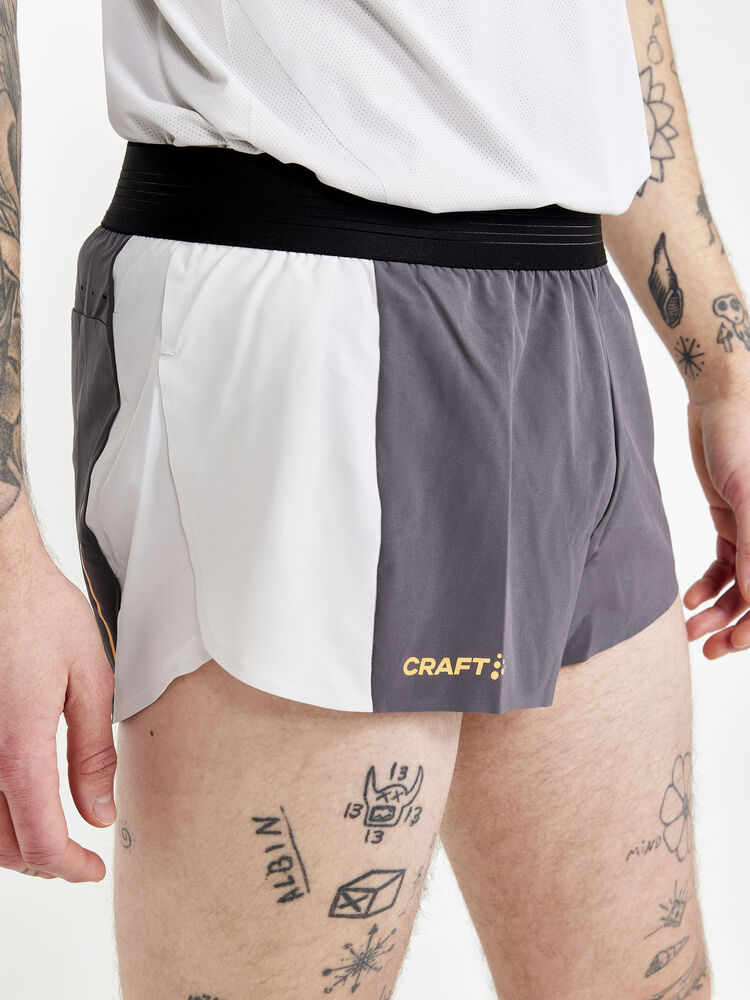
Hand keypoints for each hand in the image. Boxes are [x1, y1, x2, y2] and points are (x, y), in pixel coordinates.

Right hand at [0, 539, 116, 881]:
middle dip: (43, 862)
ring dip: (14, 844)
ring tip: (52, 837)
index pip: (40, 840)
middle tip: (77, 859)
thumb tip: (99, 810)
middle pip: (3, 845)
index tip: (91, 869)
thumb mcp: (90, 677)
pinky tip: (16, 803)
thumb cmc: (38, 611)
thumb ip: (93, 752)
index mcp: (19, 745)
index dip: (68, 867)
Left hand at [683, 386, 749, 656]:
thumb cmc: (741, 440)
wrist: (720, 402)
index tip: (737, 644)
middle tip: (708, 650)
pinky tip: (689, 600)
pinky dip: (708, 585)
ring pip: (742, 585)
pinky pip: (725, 565)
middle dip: (738, 625)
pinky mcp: (734, 521)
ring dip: (718, 611)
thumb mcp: (748, 496)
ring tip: (690, 630)